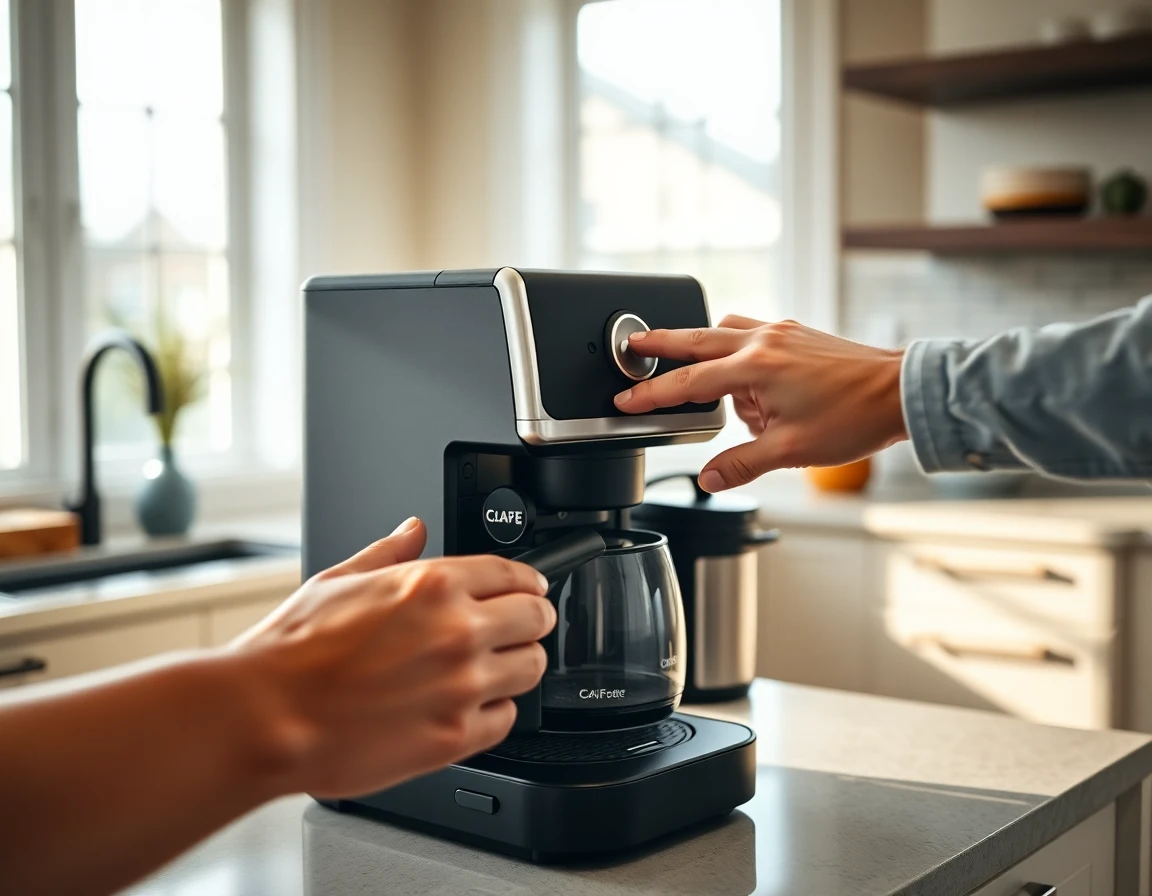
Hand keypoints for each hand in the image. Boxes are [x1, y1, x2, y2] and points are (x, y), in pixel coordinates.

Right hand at [230, 518, 554, 797]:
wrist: (266, 716)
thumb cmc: (291, 652)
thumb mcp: (339, 579)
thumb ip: (389, 552)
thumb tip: (413, 529)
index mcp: (433, 584)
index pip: (516, 574)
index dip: (527, 581)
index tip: (528, 589)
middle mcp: (458, 631)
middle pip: (538, 618)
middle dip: (531, 619)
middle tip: (518, 627)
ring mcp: (461, 686)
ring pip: (532, 668)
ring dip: (519, 665)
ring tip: (495, 667)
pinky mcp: (454, 736)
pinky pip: (508, 719)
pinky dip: (496, 712)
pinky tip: (472, 706)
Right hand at [614, 315, 907, 490]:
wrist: (900, 392)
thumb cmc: (854, 416)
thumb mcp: (792, 451)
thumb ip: (742, 464)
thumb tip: (709, 478)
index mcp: (756, 368)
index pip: (689, 382)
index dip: (653, 394)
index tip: (627, 399)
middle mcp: (765, 341)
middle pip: (697, 338)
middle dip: (660, 342)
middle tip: (632, 344)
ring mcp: (782, 333)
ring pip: (725, 329)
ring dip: (702, 344)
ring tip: (689, 366)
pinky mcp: (797, 333)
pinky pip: (752, 332)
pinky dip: (735, 346)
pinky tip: (741, 372)